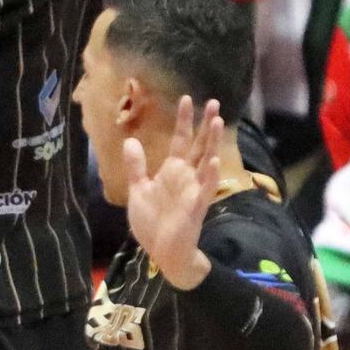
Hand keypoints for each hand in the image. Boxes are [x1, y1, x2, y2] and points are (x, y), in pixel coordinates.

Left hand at [122, 96, 225, 289]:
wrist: (161, 251)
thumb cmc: (152, 222)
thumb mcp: (139, 189)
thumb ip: (136, 166)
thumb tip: (131, 141)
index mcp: (172, 171)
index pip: (181, 140)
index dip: (184, 121)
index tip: (186, 98)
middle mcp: (186, 176)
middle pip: (199, 145)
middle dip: (205, 124)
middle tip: (213, 102)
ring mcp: (193, 189)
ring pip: (206, 161)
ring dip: (212, 142)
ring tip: (218, 121)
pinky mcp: (196, 206)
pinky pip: (206, 188)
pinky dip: (210, 175)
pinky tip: (214, 161)